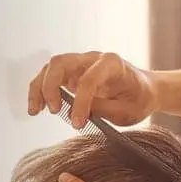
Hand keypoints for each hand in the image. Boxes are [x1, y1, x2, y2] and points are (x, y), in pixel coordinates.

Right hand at [29, 51, 159, 127]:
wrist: (144, 90)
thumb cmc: (139, 98)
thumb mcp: (127, 111)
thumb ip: (102, 109)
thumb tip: (78, 112)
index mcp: (112, 63)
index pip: (89, 79)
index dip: (80, 102)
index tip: (77, 122)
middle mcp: (93, 59)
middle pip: (61, 63)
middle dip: (51, 87)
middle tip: (54, 111)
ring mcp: (81, 64)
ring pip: (51, 68)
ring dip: (40, 88)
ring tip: (35, 110)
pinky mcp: (72, 74)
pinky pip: (50, 77)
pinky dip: (40, 90)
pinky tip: (37, 107)